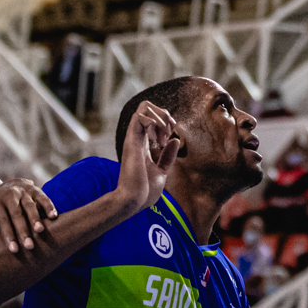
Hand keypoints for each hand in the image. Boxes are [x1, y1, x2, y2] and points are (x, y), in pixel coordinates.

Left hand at [0, 177, 58, 253]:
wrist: (8, 186)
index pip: (2, 220)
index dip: (8, 235)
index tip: (14, 250)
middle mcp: (10, 194)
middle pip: (17, 214)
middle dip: (23, 231)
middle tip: (29, 246)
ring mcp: (23, 191)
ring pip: (30, 206)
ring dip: (36, 218)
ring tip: (40, 231)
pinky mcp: (35, 189)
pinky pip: (43, 197)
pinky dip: (49, 207)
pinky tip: (53, 217)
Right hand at [116, 101, 178, 216]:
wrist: (134, 201)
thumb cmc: (144, 191)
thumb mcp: (161, 171)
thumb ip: (167, 156)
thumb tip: (176, 140)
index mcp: (143, 144)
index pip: (151, 117)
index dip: (166, 120)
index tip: (171, 136)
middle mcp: (137, 138)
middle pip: (147, 106)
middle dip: (164, 114)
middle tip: (168, 133)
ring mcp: (133, 138)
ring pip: (144, 107)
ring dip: (160, 118)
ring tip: (162, 137)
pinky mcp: (131, 141)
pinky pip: (140, 116)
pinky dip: (154, 123)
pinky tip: (157, 141)